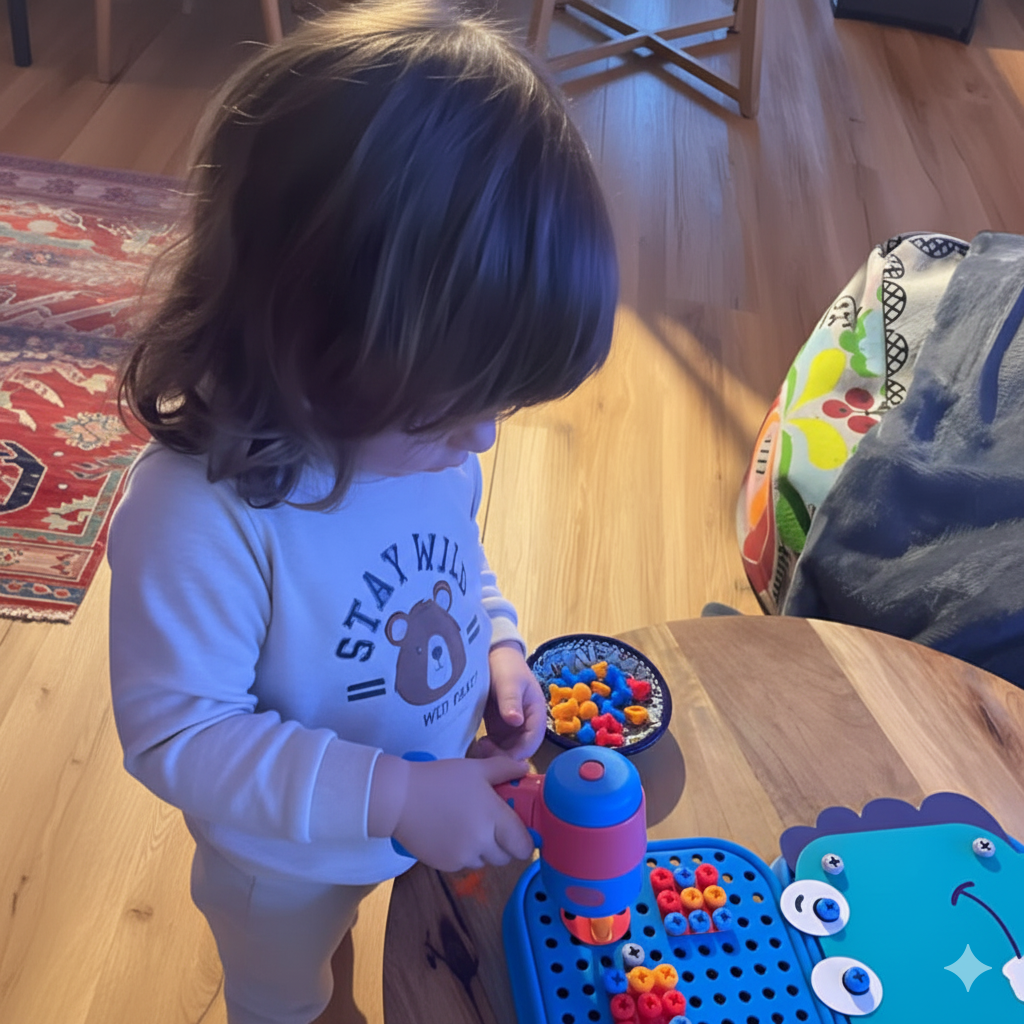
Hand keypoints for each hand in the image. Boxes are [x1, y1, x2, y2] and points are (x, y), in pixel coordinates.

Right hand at [387, 754, 534, 870]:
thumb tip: (525, 770)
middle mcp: (481, 842)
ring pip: (486, 862)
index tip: (519, 829)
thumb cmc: (439, 779)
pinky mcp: (446, 865)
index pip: (524, 845)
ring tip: (469, 826)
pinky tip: (452, 833)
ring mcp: (463, 857)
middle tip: (493, 824)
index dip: (525, 839)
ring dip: (484, 850)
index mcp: (493, 817)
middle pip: (507, 857)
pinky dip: (465, 853)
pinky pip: (465, 864)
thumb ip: (504, 769)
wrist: (399, 798)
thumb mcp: (475, 768)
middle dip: (504, 843)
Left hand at [474, 642, 546, 760]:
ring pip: (508, 751)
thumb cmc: (506, 666)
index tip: (502, 757)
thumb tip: (515, 721)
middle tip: (485, 751)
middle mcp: (526, 724)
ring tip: (479, 749)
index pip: (532, 740)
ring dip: (496, 756)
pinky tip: (477, 746)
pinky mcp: (498, 728)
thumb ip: (511, 700)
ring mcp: (512, 728)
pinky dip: (489, 750)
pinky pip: (497, 746)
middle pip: (520, 750)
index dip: (520, 752)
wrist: (493, 656)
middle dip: (505, 757)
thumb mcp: (509, 682)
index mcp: (536, 713)